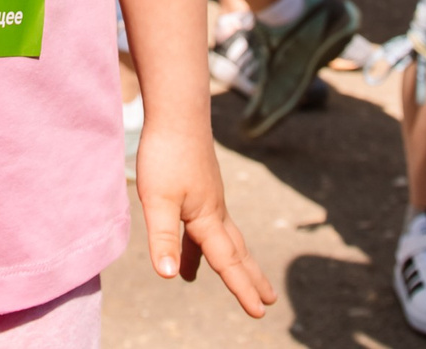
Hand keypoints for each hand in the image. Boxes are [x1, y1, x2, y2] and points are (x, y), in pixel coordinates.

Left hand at [133, 114, 273, 317]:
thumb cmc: (166, 154)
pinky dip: (201, 240)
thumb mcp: (158, 200)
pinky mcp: (200, 185)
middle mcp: (214, 210)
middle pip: (236, 252)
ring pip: (222, 236)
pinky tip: (189, 239)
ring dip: (227, 259)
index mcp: (207, 219)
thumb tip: (168, 276)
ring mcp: (209, 196)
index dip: (243, 289)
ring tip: (224, 278)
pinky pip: (206, 221)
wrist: (177, 112)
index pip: (228, 262)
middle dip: (250, 277)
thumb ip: (164, 238)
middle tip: (268, 300)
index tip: (259, 313)